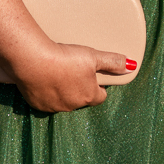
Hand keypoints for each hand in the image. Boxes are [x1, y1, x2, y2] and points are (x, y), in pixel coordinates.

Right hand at [0, 40, 130, 112]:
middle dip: (80, 88)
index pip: (100, 96)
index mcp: (89, 95)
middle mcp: (73, 106)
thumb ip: (112, 62)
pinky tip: (44, 77)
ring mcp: (54, 107)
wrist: (32, 61)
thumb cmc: (65, 58)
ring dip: (63, 90)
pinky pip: (45, 100)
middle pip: (82, 99)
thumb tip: (131, 65)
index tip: (95, 76)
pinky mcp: (37, 104)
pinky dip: (46, 91)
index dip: (99, 86)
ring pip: (63, 101)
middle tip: (74, 70)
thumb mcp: (93, 56)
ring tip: (58, 72)